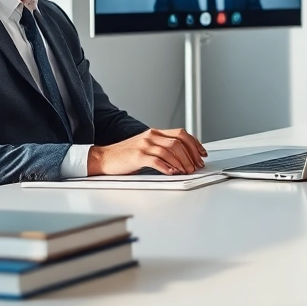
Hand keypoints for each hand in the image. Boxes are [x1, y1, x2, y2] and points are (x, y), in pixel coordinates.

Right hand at [87, 129, 207, 174]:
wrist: (104, 158)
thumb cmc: (125, 155)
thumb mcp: (146, 146)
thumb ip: (162, 148)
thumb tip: (183, 158)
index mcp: (155, 132)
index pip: (181, 134)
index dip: (195, 144)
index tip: (202, 154)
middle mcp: (151, 136)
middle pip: (179, 142)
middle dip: (191, 155)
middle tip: (196, 166)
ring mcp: (144, 145)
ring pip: (170, 151)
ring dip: (182, 162)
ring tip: (187, 171)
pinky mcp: (138, 156)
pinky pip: (157, 161)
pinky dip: (167, 167)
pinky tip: (173, 172)